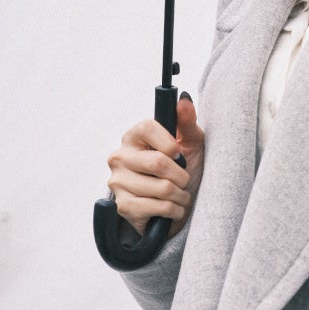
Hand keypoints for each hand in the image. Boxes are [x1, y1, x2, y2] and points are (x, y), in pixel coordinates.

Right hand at [106, 94, 205, 239]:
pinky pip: (159, 207)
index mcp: (133, 136)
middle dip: (182, 175)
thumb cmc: (182, 169)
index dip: (170, 143)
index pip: (147, 127)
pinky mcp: (124, 206)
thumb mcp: (190, 144)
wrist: (175, 206)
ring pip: (162, 188)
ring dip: (181, 195)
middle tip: (185, 179)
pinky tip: (173, 208)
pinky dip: (175, 210)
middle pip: (158, 162)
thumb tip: (184, 99)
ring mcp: (118, 182)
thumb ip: (187, 122)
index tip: (180, 155)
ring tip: (180, 194)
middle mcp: (120, 157)